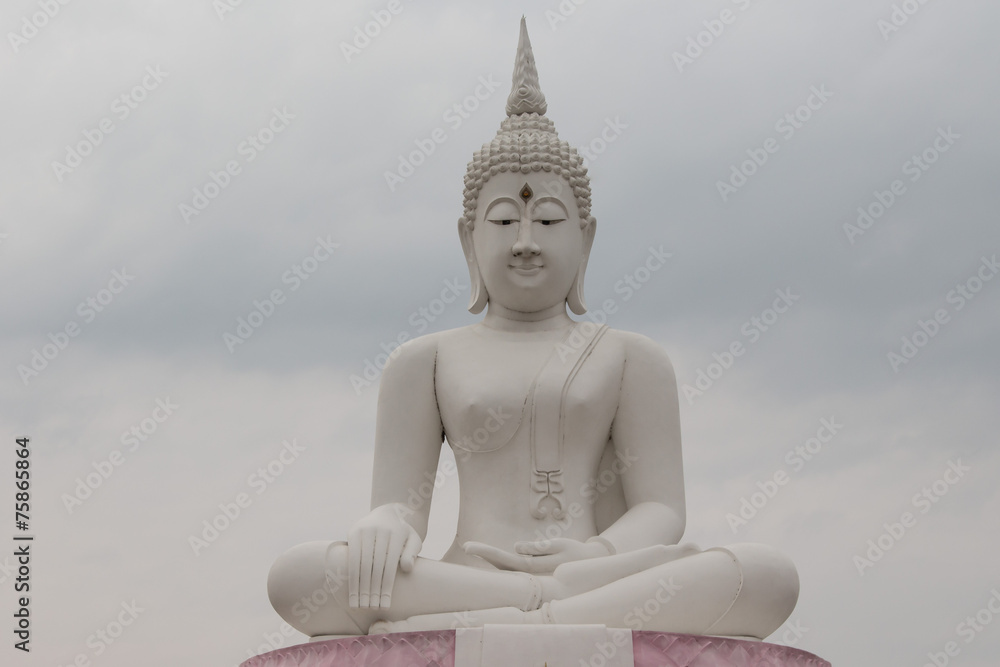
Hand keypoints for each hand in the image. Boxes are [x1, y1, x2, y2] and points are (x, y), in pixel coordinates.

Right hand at [348, 504, 421, 608]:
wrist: (389, 512)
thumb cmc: (404, 534)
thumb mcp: (414, 540)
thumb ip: (412, 553)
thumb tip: (407, 568)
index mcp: (396, 533)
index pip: (390, 564)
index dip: (386, 586)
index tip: (384, 605)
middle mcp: (379, 530)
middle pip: (373, 566)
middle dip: (372, 590)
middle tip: (371, 608)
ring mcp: (365, 530)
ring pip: (360, 563)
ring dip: (359, 586)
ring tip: (359, 605)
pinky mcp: (354, 531)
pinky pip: (351, 557)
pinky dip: (351, 576)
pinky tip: (352, 591)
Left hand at [464, 537, 607, 572]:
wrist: (593, 567)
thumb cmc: (577, 554)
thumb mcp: (560, 546)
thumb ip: (538, 548)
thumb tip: (515, 547)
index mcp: (535, 568)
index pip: (505, 560)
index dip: (487, 553)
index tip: (470, 546)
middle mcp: (531, 574)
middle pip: (501, 566)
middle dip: (485, 556)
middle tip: (467, 546)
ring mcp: (532, 575)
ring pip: (506, 569)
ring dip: (491, 560)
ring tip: (473, 550)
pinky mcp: (535, 573)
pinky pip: (514, 569)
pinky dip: (501, 563)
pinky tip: (492, 559)